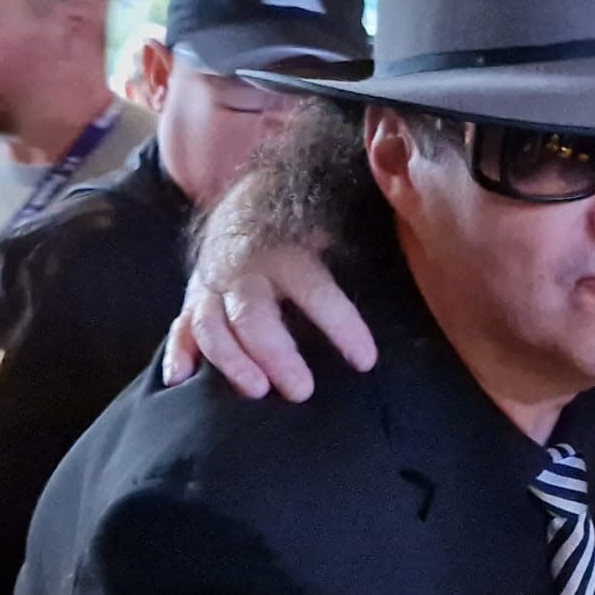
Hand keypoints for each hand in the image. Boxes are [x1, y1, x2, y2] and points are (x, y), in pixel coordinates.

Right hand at [162, 179, 374, 400]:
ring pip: (212, 325)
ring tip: (256, 391)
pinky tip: (180, 381)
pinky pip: (180, 327)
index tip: (366, 361)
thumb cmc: (300, 229)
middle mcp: (244, 269)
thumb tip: (416, 257)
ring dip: (231, 360)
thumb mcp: (329, 230)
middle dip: (276, 354)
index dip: (341, 325)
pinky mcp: (194, 301)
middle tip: (302, 391)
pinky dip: (177, 353)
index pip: (315, 291)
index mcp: (287, 253)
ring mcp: (212, 286)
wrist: (244, 202)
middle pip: (254, 315)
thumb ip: (359, 247)